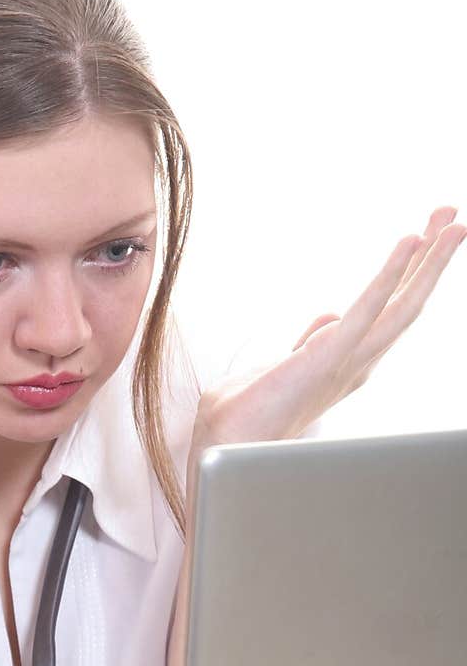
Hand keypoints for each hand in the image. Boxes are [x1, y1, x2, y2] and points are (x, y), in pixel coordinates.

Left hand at [190, 206, 466, 461]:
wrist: (221, 449)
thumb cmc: (243, 418)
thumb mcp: (282, 368)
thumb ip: (310, 343)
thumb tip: (329, 318)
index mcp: (345, 364)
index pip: (387, 312)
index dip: (409, 274)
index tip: (424, 235)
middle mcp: (355, 365)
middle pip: (405, 304)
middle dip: (432, 260)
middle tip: (454, 216)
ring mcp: (345, 363)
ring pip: (401, 306)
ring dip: (430, 263)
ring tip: (452, 221)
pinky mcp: (326, 359)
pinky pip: (367, 310)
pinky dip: (391, 274)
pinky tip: (410, 241)